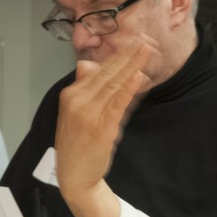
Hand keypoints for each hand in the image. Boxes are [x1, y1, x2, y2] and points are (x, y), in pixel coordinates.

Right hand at [55, 42, 152, 216]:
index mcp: (70, 96)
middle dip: (127, 55)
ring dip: (131, 65)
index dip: (116, 56)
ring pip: (113, 84)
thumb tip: (87, 64)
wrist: (74, 176)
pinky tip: (138, 77)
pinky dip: (128, 89)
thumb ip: (83, 88)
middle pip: (106, 73)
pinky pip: (117, 104)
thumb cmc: (76, 145)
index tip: (132, 43)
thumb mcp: (73, 113)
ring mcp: (88, 114)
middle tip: (144, 40)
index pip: (97, 70)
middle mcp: (77, 101)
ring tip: (146, 51)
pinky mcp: (101, 128)